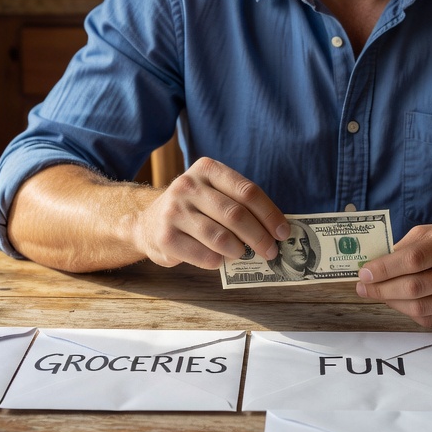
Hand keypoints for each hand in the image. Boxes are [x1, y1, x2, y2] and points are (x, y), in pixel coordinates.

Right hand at [134, 157, 289, 270]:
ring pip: (221, 237)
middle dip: (260, 237)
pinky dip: (220, 262)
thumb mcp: (213, 194)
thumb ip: (239, 204)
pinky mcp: (166, 237)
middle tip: (271, 251)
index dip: (270, 214)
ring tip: (244, 254)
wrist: (148, 223)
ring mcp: (174, 211)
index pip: (247, 191)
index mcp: (207, 169)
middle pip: (236, 214)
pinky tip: (222, 260)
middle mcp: (188, 185)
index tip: (283, 232)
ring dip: (240, 250)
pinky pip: (205, 255)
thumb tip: (276, 230)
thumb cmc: (193, 210)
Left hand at [354, 221, 431, 327]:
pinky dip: (409, 312)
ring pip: (420, 308)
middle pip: (415, 287)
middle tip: (364, 287)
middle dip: (382, 288)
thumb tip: (377, 263)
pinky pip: (431, 320)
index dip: (385, 268)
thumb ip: (409, 244)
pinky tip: (399, 302)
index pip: (414, 259)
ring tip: (378, 294)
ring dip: (392, 302)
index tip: (364, 272)